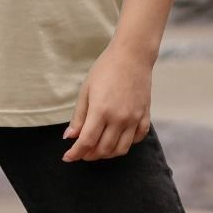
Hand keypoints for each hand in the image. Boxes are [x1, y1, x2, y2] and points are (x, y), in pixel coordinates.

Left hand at [61, 42, 152, 161]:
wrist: (132, 56)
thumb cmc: (105, 69)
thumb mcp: (86, 90)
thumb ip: (79, 116)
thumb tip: (70, 137)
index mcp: (101, 110)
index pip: (87, 142)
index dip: (75, 153)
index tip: (67, 157)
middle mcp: (119, 118)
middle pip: (103, 149)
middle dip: (89, 155)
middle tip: (81, 152)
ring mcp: (134, 119)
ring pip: (121, 149)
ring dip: (107, 154)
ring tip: (97, 149)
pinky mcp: (145, 116)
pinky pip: (137, 139)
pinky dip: (126, 144)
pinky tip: (116, 139)